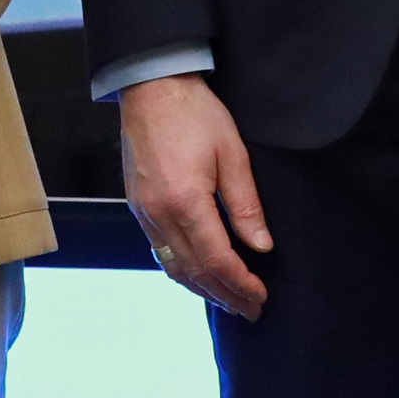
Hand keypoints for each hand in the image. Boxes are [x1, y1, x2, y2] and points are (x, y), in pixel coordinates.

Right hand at [120, 74, 272, 319]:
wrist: (151, 86)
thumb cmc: (195, 113)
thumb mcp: (232, 153)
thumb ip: (246, 204)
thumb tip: (261, 245)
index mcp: (186, 201)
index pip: (216, 259)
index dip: (240, 283)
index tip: (260, 297)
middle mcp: (159, 213)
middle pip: (193, 270)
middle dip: (223, 294)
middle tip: (249, 310)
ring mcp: (143, 211)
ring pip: (172, 265)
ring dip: (200, 288)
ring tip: (225, 301)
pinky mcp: (137, 204)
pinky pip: (158, 249)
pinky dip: (179, 270)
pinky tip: (194, 275)